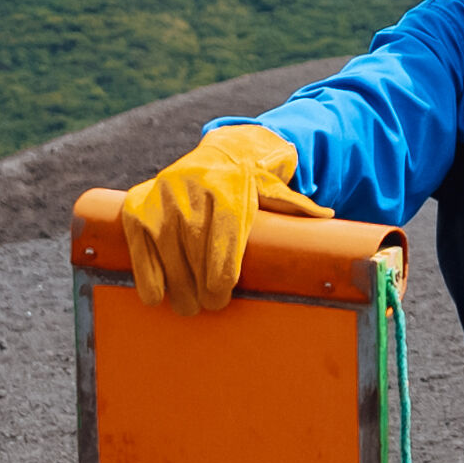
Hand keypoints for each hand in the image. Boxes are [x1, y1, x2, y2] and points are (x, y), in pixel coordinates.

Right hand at [122, 125, 331, 312]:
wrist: (218, 155)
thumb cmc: (251, 188)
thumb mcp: (275, 193)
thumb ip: (295, 207)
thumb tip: (326, 216)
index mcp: (227, 192)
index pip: (222, 243)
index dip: (220, 277)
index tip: (221, 297)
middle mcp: (191, 192)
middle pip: (193, 252)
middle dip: (199, 287)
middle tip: (207, 307)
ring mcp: (161, 198)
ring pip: (166, 253)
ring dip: (175, 288)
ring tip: (187, 307)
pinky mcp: (137, 207)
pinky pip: (139, 248)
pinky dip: (147, 275)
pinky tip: (157, 296)